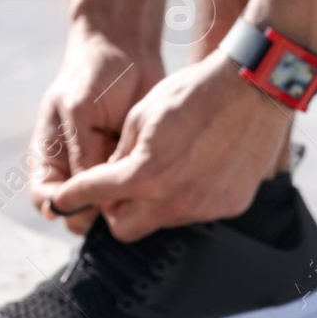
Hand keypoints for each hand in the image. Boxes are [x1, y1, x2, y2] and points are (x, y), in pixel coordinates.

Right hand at [29, 22, 165, 234]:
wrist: (127, 51)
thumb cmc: (94, 74)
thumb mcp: (81, 109)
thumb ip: (81, 151)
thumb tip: (81, 196)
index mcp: (51, 157)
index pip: (44, 198)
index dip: (58, 208)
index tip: (79, 204)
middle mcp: (75, 169)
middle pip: (77, 211)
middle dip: (93, 213)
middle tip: (116, 201)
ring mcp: (104, 170)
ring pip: (107, 207)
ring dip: (120, 206)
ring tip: (137, 191)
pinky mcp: (131, 165)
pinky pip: (132, 192)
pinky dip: (140, 193)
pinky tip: (154, 184)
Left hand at [51, 52, 291, 240]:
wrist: (255, 88)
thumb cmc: (194, 92)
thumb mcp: (142, 115)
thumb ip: (119, 154)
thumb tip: (109, 178)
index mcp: (144, 174)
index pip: (94, 195)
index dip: (73, 196)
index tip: (62, 199)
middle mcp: (173, 201)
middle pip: (124, 229)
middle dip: (115, 210)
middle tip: (118, 187)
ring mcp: (205, 208)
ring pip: (163, 220)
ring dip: (155, 202)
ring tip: (169, 165)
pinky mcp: (230, 205)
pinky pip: (198, 211)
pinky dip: (190, 195)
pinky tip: (200, 165)